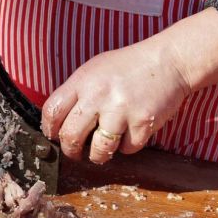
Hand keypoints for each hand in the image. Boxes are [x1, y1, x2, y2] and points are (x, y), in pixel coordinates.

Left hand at [40, 8, 217, 163]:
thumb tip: (59, 122)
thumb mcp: (95, 69)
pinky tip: (130, 133)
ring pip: (98, 150)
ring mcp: (120, 111)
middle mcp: (98, 96)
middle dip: (70, 150)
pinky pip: (127, 149)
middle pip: (70, 136)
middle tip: (75, 152)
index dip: (49, 130)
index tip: (54, 136)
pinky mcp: (142, 123)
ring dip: (98, 156)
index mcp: (82, 81)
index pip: (51, 112)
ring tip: (101, 151)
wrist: (168, 61)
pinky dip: (127, 146)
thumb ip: (77, 93)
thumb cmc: (129, 66)